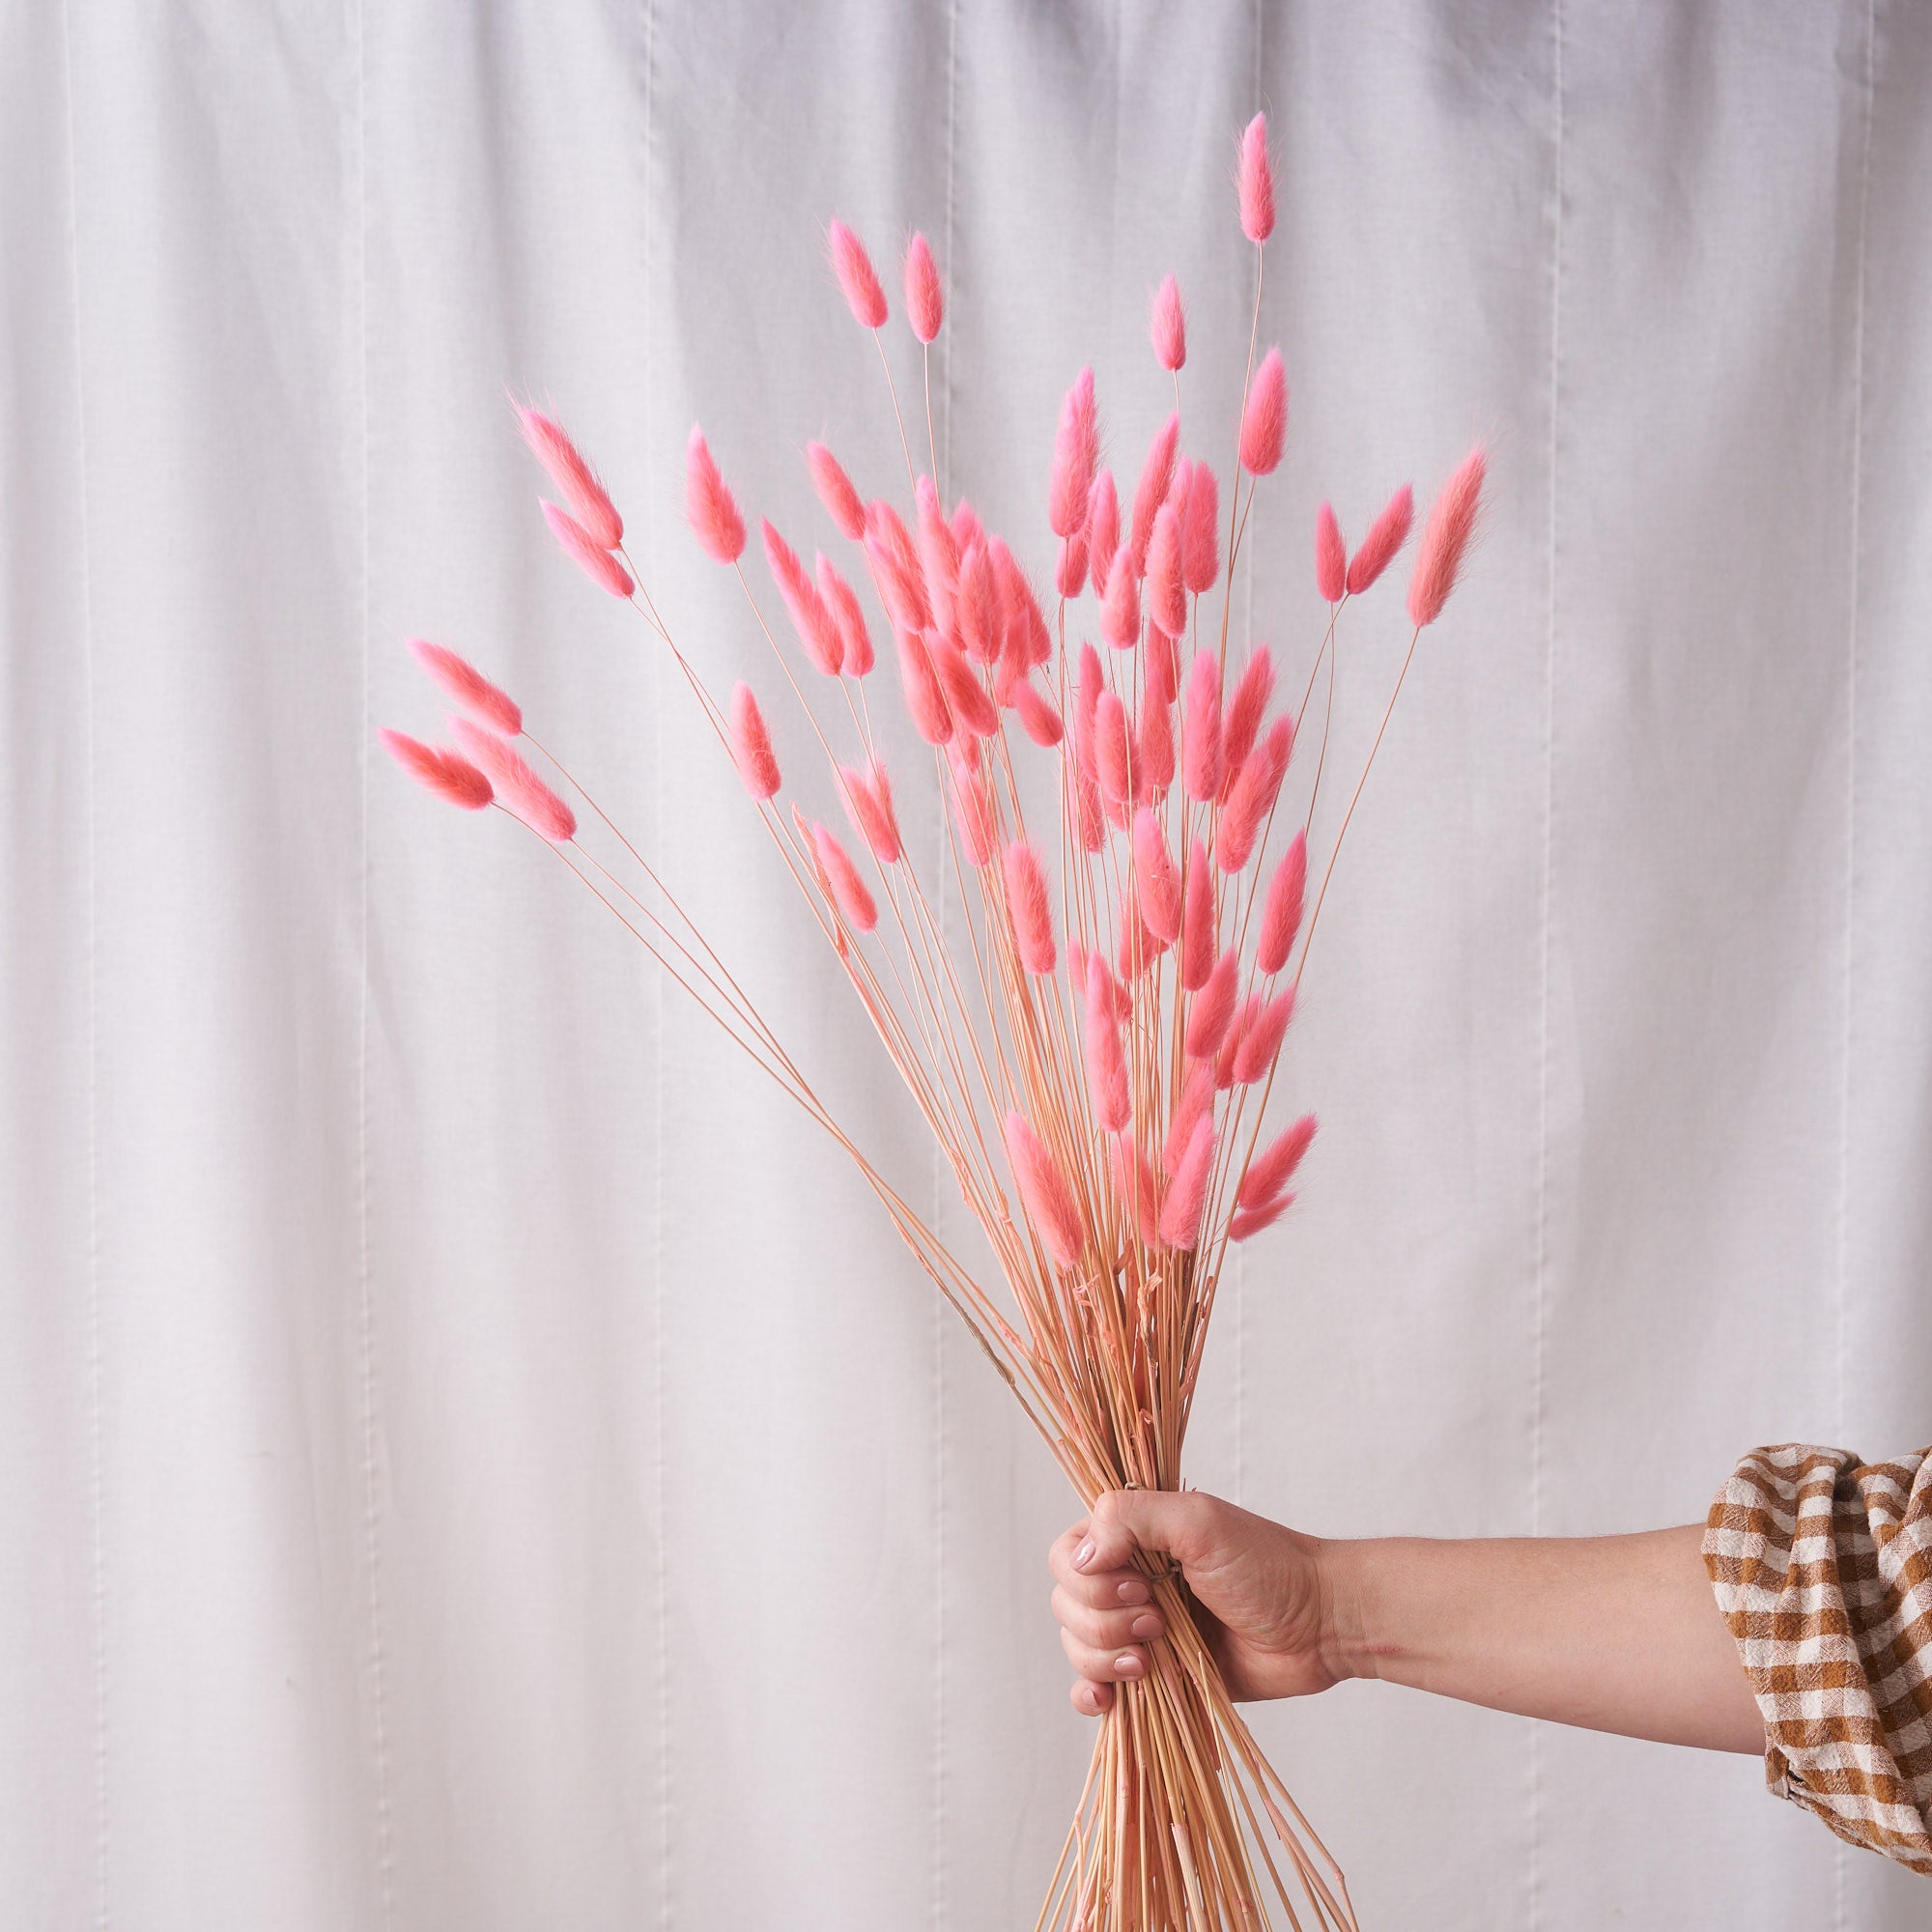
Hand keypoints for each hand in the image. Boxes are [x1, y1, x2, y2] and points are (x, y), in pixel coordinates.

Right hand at [1047, 1489, 1337, 1714]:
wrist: (1318, 1626)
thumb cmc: (1267, 1565)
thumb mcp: (1199, 1521)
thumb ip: (1131, 1519)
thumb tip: (1080, 1557)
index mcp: (1132, 1537)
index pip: (1068, 1555)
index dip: (1088, 1579)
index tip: (1139, 1587)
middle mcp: (1127, 1581)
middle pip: (1067, 1605)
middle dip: (1103, 1622)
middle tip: (1159, 1621)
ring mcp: (1138, 1631)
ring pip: (1078, 1648)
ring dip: (1104, 1659)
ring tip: (1157, 1657)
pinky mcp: (1154, 1676)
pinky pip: (1096, 1691)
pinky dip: (1091, 1696)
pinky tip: (1109, 1700)